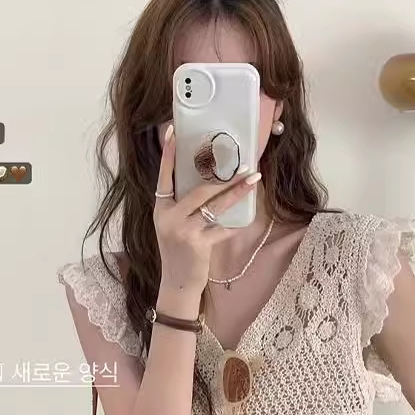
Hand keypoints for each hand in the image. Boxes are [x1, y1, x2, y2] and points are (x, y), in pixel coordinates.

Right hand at [153, 125, 261, 294]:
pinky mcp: (198, 244)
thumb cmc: (178, 252)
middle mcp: (169, 217)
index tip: (174, 130)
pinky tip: (244, 220)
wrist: (176, 284)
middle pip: (199, 189)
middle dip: (224, 177)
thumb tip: (207, 182)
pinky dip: (233, 225)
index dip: (169, 154)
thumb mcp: (172, 226)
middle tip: (244, 165)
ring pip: (214, 206)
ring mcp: (183, 231)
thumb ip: (183, 206)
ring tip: (253, 179)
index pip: (164, 176)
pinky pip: (222, 229)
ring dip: (236, 193)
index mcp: (161, 209)